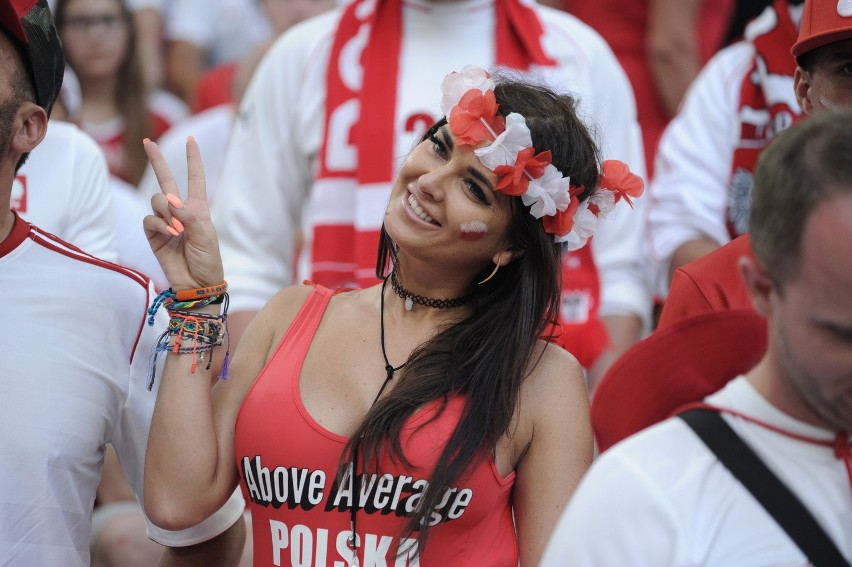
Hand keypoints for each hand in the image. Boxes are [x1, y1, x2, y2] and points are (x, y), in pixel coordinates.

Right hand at [143, 137, 223, 290]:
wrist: (197, 284)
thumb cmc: (208, 260)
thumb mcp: (205, 235)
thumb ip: (188, 215)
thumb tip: (171, 200)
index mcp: (198, 208)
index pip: (195, 179)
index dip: (193, 160)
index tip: (191, 140)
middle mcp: (180, 211)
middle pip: (166, 180)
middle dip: (157, 161)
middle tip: (147, 142)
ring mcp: (165, 222)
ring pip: (156, 200)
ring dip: (166, 211)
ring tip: (177, 230)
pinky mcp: (153, 234)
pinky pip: (149, 219)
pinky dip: (159, 224)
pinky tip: (169, 234)